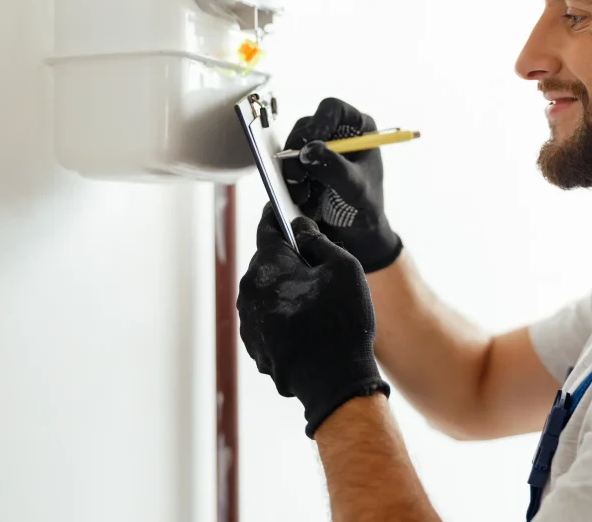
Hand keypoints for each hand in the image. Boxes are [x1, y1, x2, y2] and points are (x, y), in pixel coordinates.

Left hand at [238, 205, 390, 437]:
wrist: (332, 381)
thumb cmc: (342, 322)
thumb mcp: (343, 267)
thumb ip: (317, 240)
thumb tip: (299, 227)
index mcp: (268, 265)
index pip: (267, 226)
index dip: (279, 215)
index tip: (286, 210)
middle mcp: (249, 290)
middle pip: (267, 260)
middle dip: (289, 258)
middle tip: (318, 267)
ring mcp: (248, 319)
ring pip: (266, 289)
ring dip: (286, 288)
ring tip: (316, 301)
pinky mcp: (254, 343)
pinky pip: (266, 316)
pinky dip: (282, 314)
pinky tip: (308, 324)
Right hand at [281, 98, 402, 272]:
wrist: (356, 232)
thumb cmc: (365, 206)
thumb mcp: (355, 188)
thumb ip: (334, 168)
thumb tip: (308, 150)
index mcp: (357, 128)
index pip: (333, 109)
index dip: (319, 121)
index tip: (311, 142)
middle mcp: (336, 133)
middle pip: (306, 127)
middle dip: (298, 152)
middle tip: (298, 177)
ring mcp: (318, 149)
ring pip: (292, 147)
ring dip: (292, 171)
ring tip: (303, 196)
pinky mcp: (303, 166)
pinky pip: (287, 166)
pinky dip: (290, 182)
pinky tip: (302, 199)